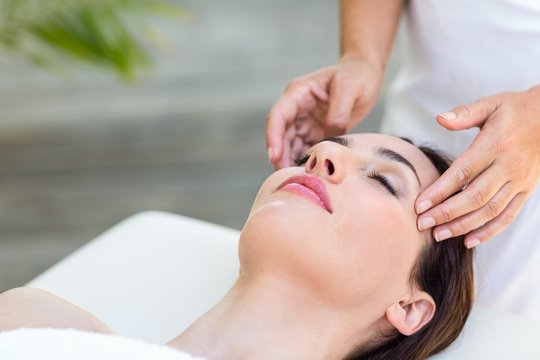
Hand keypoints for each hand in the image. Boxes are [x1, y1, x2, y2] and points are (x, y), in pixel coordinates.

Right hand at [266, 56, 382, 167]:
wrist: (366, 75)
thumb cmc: (357, 75)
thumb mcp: (349, 86)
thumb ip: (339, 109)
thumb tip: (331, 129)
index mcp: (299, 93)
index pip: (278, 116)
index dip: (273, 136)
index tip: (274, 156)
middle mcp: (297, 108)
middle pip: (281, 134)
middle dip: (280, 155)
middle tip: (285, 175)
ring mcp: (305, 121)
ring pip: (291, 144)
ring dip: (290, 160)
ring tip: (297, 178)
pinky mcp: (315, 132)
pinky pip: (305, 148)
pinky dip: (304, 160)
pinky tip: (309, 173)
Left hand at [416, 86, 539, 247]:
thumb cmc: (514, 110)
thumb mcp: (491, 104)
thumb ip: (464, 113)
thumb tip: (440, 118)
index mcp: (496, 145)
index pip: (463, 173)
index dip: (440, 191)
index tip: (419, 205)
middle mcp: (509, 166)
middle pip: (474, 197)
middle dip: (446, 214)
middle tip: (422, 224)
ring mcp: (519, 181)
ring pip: (490, 210)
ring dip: (463, 226)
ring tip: (438, 234)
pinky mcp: (526, 191)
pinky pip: (508, 216)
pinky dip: (489, 231)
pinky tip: (468, 240)